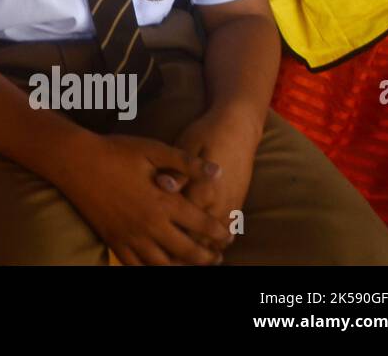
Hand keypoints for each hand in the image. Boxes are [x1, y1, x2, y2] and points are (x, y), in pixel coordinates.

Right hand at [64, 133, 229, 265]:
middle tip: (217, 257)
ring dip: (182, 268)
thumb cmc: (115, 151)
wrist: (75, 161)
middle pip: (187, 251)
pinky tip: (159, 267)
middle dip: (207, 257)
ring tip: (191, 265)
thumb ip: (187, 162)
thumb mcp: (153, 150)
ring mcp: (130, 235)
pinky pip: (136, 266)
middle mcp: (149, 224)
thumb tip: (218, 171)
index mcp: (163, 201)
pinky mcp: (113, 240)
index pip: (201, 224)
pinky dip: (151, 270)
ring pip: (163, 265)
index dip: (220, 232)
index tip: (229, 235)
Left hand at [157, 106, 262, 255]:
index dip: (167, 235)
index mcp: (203, 189)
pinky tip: (206, 246)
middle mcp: (219, 202)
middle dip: (183, 251)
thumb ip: (177, 170)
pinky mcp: (237, 203)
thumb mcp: (187, 145)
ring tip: (184, 259)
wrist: (238, 127)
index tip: (149, 243)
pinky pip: (228, 231)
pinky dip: (216, 242)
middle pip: (199, 238)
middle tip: (166, 260)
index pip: (182, 223)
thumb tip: (163, 185)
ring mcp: (231, 205)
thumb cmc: (206, 133)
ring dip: (201, 250)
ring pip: (215, 239)